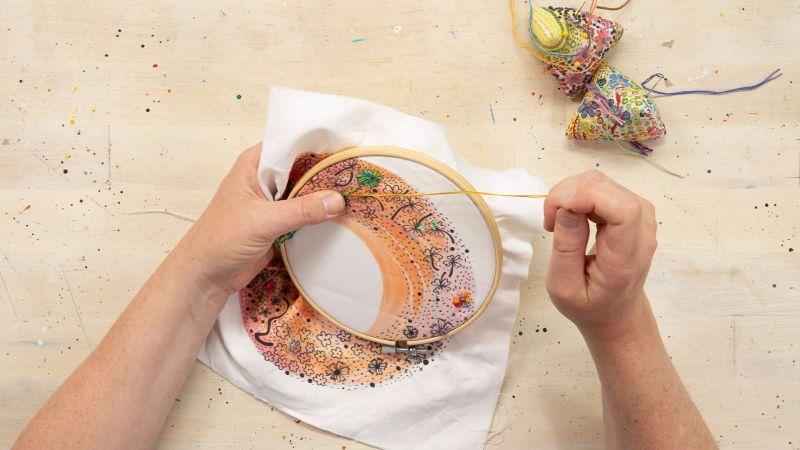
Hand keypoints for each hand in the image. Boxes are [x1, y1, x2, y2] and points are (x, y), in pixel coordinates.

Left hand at [177, 143, 344, 294]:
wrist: (207, 276)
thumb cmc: (222, 239)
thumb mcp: (263, 220)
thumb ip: (301, 210)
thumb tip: (338, 200)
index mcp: (254, 164)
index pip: (290, 144)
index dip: (317, 144)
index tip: (346, 147)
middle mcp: (265, 178)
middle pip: (302, 168)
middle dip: (327, 172)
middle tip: (359, 173)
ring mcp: (273, 202)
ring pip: (305, 191)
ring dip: (325, 196)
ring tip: (357, 193)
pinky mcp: (280, 223)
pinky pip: (305, 214)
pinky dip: (321, 215)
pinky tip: (343, 216)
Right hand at [543, 170, 656, 340]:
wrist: (616, 312)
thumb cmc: (588, 305)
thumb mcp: (563, 288)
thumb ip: (566, 249)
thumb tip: (566, 208)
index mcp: (627, 258)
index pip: (623, 210)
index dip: (588, 197)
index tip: (556, 211)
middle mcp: (642, 231)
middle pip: (606, 188)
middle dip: (567, 194)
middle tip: (548, 223)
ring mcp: (641, 216)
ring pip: (600, 182)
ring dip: (569, 194)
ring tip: (556, 222)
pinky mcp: (632, 209)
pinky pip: (601, 187)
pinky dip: (577, 195)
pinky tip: (569, 216)